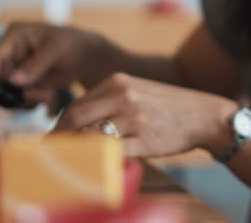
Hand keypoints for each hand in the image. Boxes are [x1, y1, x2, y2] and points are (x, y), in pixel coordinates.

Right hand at [0, 22, 116, 89]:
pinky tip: (47, 95)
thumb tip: (12, 80)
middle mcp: (9, 50)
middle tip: (45, 96)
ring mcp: (13, 66)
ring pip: (5, 90)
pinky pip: (15, 96)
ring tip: (50, 95)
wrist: (86, 57)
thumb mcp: (58, 52)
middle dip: (17, 90)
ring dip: (26, 97)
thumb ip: (36, 65)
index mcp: (15, 34)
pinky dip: (29, 100)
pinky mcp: (19, 81)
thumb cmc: (74, 46)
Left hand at [53, 73, 236, 157]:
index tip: (51, 141)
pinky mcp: (144, 140)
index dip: (59, 126)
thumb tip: (76, 122)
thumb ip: (109, 101)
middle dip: (57, 139)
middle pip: (76, 118)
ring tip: (64, 164)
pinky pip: (111, 153)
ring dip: (73, 152)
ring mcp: (134, 118)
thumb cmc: (167, 107)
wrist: (203, 115)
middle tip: (47, 156)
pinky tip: (90, 169)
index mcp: (118, 82)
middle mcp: (124, 96)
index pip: (77, 104)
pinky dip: (96, 162)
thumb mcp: (137, 92)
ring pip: (90, 136)